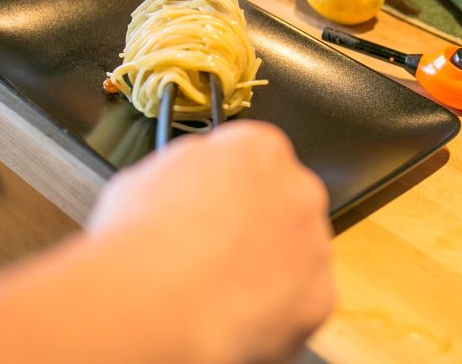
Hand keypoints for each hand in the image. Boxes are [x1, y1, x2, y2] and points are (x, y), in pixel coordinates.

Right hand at [87, 121, 334, 362]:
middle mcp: (298, 190)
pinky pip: (301, 302)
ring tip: (221, 288)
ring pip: (298, 254)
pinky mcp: (319, 297)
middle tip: (217, 249)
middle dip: (258, 224)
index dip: (229, 185)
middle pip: (285, 203)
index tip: (215, 203)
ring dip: (270, 267)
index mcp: (258, 148)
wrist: (153, 301)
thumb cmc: (142, 237)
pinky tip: (237, 314)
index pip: (255, 156)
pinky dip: (276, 311)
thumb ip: (190, 170)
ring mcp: (315, 244)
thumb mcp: (151, 172)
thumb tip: (188, 181)